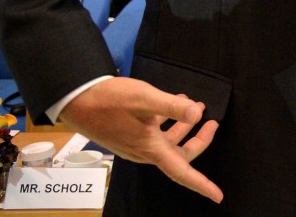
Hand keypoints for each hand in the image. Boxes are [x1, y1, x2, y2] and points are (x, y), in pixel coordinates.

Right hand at [60, 78, 222, 202]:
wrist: (77, 99)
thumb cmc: (109, 100)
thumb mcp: (144, 99)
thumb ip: (171, 106)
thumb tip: (197, 112)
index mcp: (150, 148)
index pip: (181, 172)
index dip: (201, 184)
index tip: (219, 196)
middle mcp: (144, 151)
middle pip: (180, 155)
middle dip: (199, 140)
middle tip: (212, 120)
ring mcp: (136, 144)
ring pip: (169, 142)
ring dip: (185, 128)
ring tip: (197, 106)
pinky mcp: (130, 135)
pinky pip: (157, 134)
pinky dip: (170, 121)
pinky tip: (174, 103)